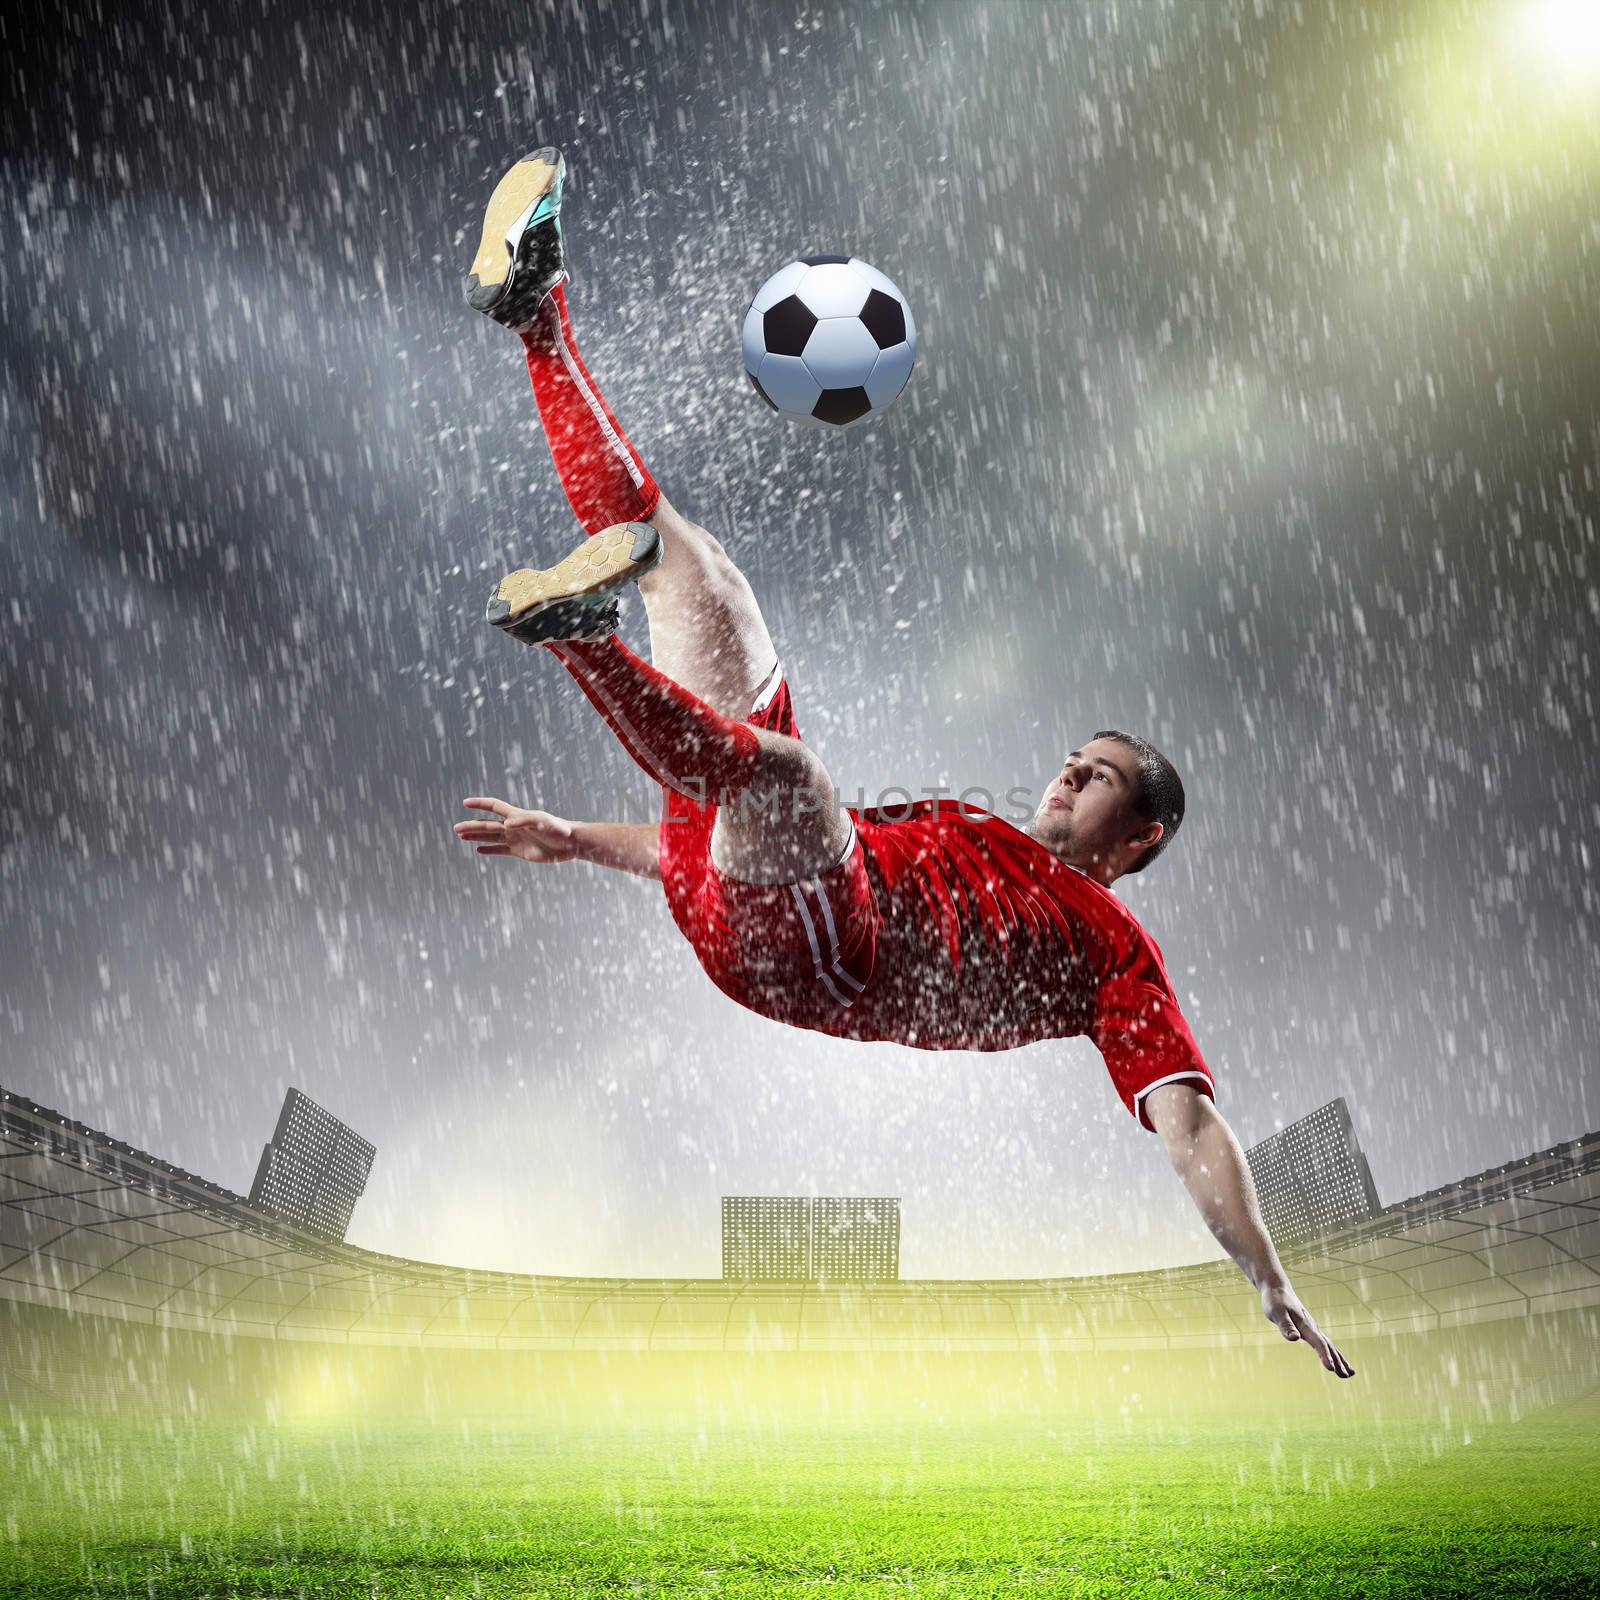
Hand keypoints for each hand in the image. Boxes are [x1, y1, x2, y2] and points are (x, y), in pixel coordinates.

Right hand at [453, 797, 581, 864]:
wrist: (572, 843)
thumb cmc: (560, 830)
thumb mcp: (544, 823)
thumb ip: (526, 821)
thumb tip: (507, 823)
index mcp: (518, 815)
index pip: (495, 806)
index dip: (480, 804)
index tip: (465, 802)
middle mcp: (514, 826)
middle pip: (488, 824)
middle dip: (472, 826)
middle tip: (455, 829)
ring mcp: (516, 839)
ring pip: (491, 837)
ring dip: (476, 836)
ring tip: (461, 836)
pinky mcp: (521, 851)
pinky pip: (501, 850)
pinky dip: (490, 850)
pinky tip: (479, 850)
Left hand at [1260, 1281, 1354, 1378]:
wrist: (1277, 1288)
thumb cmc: (1275, 1301)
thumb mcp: (1276, 1312)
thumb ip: (1285, 1326)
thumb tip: (1294, 1338)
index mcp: (1305, 1324)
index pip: (1318, 1342)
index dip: (1324, 1355)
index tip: (1331, 1368)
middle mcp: (1312, 1327)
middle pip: (1328, 1346)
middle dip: (1337, 1361)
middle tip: (1346, 1376)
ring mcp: (1312, 1327)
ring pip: (1329, 1345)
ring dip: (1339, 1359)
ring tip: (1349, 1374)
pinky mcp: (1309, 1328)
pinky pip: (1324, 1343)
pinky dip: (1332, 1352)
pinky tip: (1336, 1360)